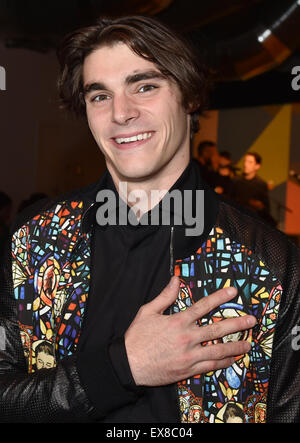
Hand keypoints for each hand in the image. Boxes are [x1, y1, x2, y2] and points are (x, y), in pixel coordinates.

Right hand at [125, 276, 255, 386]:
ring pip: (218, 350)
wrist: (128, 364)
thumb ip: (165, 296)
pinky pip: (210, 366)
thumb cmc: (137, 337)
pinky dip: (223, 363)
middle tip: (252, 321)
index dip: (219, 298)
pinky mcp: (188, 370)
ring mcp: (189, 355)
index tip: (233, 292)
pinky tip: (232, 360)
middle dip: (237, 324)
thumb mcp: (147, 312)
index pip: (204, 306)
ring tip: (248, 343)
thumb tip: (176, 280)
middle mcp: (187, 338)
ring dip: (235, 346)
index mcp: (178, 321)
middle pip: (217, 329)